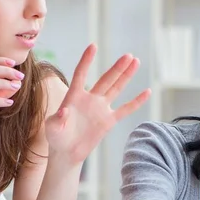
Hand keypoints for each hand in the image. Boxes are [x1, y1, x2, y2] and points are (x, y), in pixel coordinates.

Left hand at [45, 44, 150, 165]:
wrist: (67, 153)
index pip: (81, 74)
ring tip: (136, 62)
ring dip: (126, 76)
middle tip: (128, 55)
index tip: (93, 46)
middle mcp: (89, 99)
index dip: (87, 61)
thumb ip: (57, 119)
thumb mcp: (52, 128)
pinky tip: (147, 92)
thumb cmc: (56, 138)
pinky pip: (125, 109)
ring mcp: (100, 109)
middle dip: (117, 68)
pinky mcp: (108, 121)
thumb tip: (64, 111)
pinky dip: (136, 102)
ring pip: (116, 89)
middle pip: (105, 79)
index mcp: (74, 96)